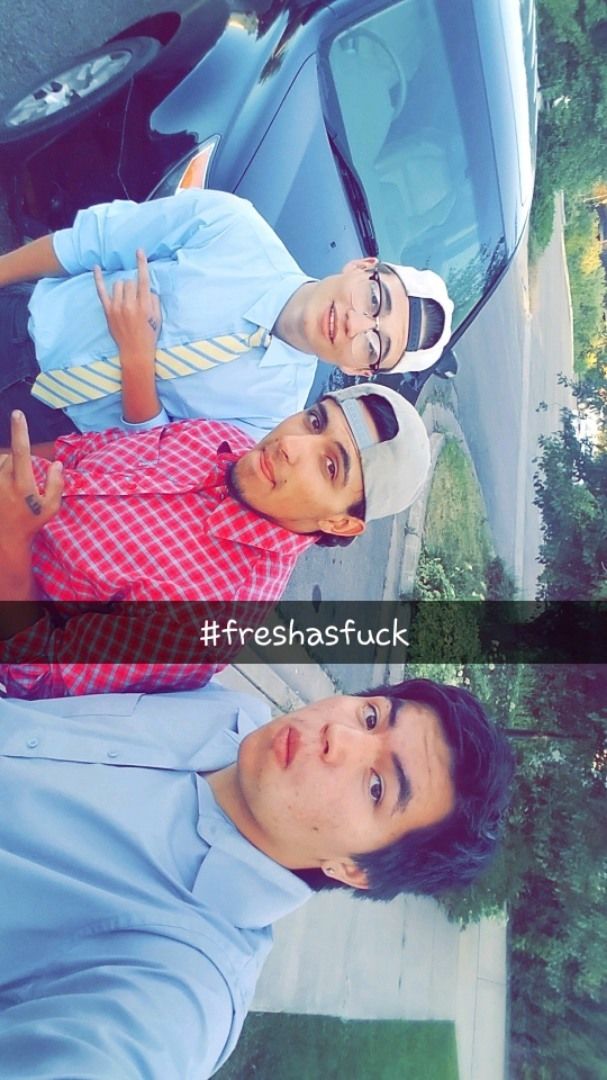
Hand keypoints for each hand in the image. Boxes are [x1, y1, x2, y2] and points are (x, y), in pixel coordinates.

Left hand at [0, 411, 63, 545]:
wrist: (6, 539)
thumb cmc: (30, 523)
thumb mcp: (51, 508)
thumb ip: (57, 484)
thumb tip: (57, 464)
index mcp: (23, 485)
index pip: (21, 451)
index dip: (19, 430)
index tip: (17, 414)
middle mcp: (4, 482)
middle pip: (10, 456)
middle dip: (17, 462)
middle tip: (23, 482)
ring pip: (0, 462)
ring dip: (6, 469)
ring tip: (11, 489)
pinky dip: (2, 474)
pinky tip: (6, 490)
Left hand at [93, 248, 161, 361]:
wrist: (135, 351)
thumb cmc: (149, 335)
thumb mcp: (158, 317)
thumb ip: (153, 300)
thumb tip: (146, 288)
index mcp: (143, 305)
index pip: (143, 279)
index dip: (141, 264)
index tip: (139, 251)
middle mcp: (129, 304)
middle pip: (130, 282)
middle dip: (134, 286)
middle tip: (137, 299)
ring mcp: (116, 307)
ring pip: (118, 284)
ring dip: (124, 288)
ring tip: (127, 299)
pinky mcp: (108, 311)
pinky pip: (101, 291)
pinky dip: (98, 278)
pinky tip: (96, 267)